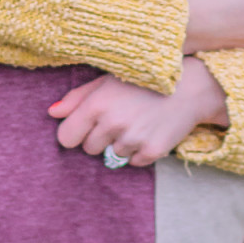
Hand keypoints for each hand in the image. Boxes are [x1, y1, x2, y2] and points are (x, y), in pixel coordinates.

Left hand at [48, 57, 227, 165]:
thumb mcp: (108, 80)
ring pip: (111, 156)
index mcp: (97, 104)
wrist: (190, 87)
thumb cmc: (143, 80)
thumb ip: (77, 97)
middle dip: (98, 138)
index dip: (74, 133)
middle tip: (119, 119)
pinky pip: (133, 162)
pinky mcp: (152, 151)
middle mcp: (112, 123)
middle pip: (88, 149)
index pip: (65, 138)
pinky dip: (139, 151)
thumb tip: (52, 113)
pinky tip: (149, 130)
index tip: (85, 127)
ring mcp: (133, 139)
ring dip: (120, 144)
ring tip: (137, 122)